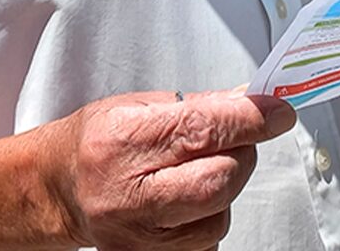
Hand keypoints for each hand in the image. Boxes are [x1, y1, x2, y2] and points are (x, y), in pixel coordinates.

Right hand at [45, 88, 296, 249]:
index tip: (279, 111)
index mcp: (123, 140)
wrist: (60, 188)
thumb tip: (251, 102)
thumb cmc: (96, 143)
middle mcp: (128, 193)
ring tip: (199, 169)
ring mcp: (139, 234)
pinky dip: (211, 216)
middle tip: (237, 138)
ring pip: (219, 215)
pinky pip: (208, 240)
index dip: (250, 119)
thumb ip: (197, 106)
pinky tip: (188, 199)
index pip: (202, 129)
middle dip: (242, 154)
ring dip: (226, 187)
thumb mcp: (136, 106)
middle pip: (218, 180)